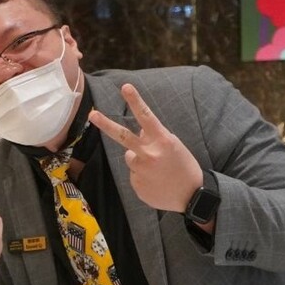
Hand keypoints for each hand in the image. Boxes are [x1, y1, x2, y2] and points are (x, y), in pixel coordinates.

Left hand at [88, 84, 202, 212]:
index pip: (146, 117)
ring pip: (130, 157)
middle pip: (122, 136)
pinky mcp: (136, 184)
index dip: (135, 101)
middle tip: (92, 115)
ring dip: (139, 160)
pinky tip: (156, 182)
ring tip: (157, 170)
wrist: (191, 197)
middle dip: (105, 124)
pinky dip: (143, 176)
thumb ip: (155, 137)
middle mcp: (149, 154)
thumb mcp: (174, 146)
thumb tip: (139, 130)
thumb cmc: (184, 168)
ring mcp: (140, 170)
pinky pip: (134, 174)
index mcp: (162, 141)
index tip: (125, 87)